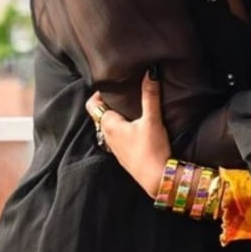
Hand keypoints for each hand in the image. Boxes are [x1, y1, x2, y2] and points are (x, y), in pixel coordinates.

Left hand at [86, 69, 170, 196]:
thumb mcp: (152, 120)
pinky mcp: (124, 156)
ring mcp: (115, 148)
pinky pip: (118, 137)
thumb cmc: (152, 150)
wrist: (157, 179)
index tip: (112, 84)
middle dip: (110, 103)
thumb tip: (151, 72)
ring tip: (130, 106)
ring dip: (117, 116)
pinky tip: (136, 127)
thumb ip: (150, 95)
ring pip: (110, 126)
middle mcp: (107, 136)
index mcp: (109, 125)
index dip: (100, 93)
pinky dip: (123, 128)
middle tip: (123, 91)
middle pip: (101, 114)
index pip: (93, 104)